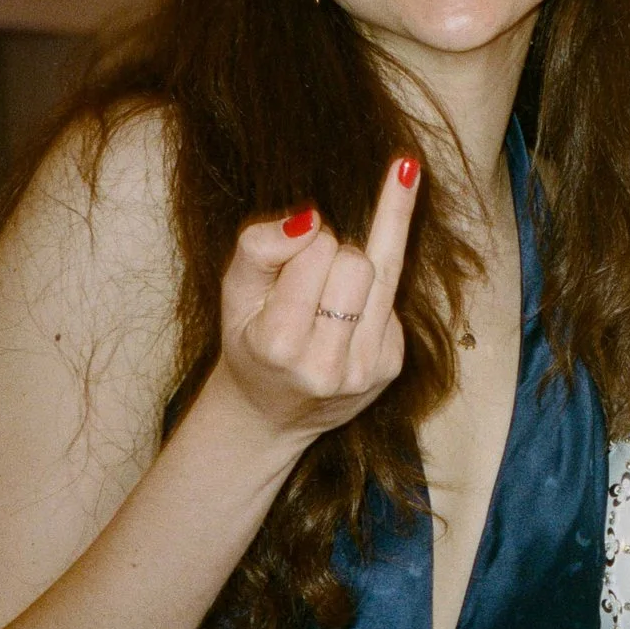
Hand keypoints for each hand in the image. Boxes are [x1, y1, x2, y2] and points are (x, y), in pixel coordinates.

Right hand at [208, 156, 419, 445]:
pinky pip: (394, 302)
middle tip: (311, 278)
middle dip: (337, 253)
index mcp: (280, 343)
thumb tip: (311, 217)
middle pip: (359, 262)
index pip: (318, 250)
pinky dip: (371, 297)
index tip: (294, 248)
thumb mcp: (235, 291)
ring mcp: (365, 369)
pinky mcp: (392, 366)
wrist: (270, 411)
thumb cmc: (250, 337)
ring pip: (386, 275)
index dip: (308, 239)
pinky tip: (348, 317)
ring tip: (331, 289)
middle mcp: (326, 364)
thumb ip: (260, 247)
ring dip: (360, 269)